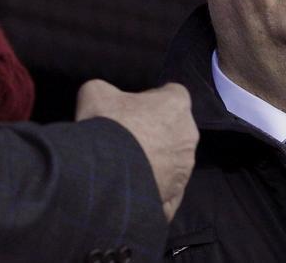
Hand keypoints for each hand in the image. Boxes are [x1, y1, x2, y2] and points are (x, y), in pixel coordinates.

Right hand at [76, 80, 197, 220]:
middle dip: (157, 131)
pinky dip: (155, 189)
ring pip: (172, 161)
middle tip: (128, 135)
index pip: (172, 94)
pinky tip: (135, 189)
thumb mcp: (96, 91)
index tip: (133, 107)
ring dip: (156, 161)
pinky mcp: (175, 194)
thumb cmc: (106, 123)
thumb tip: (106, 99)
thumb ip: (109, 90)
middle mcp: (189, 135)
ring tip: (127, 165)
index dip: (153, 98)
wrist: (103, 173)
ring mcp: (184, 169)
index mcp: (177, 104)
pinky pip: (168, 191)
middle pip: (175, 129)